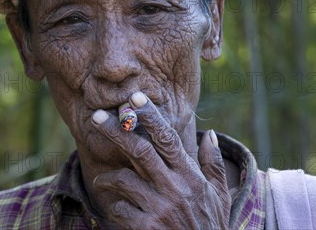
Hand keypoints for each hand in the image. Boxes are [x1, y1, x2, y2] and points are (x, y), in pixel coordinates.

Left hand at [91, 92, 230, 228]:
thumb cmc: (210, 226)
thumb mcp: (219, 196)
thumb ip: (213, 165)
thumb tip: (210, 134)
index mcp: (190, 176)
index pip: (167, 138)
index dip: (150, 116)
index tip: (134, 98)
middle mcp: (174, 188)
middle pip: (140, 150)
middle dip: (115, 130)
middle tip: (96, 117)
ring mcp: (159, 208)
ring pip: (123, 178)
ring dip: (107, 177)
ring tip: (101, 180)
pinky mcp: (145, 227)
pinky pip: (118, 208)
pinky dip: (113, 205)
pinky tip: (114, 207)